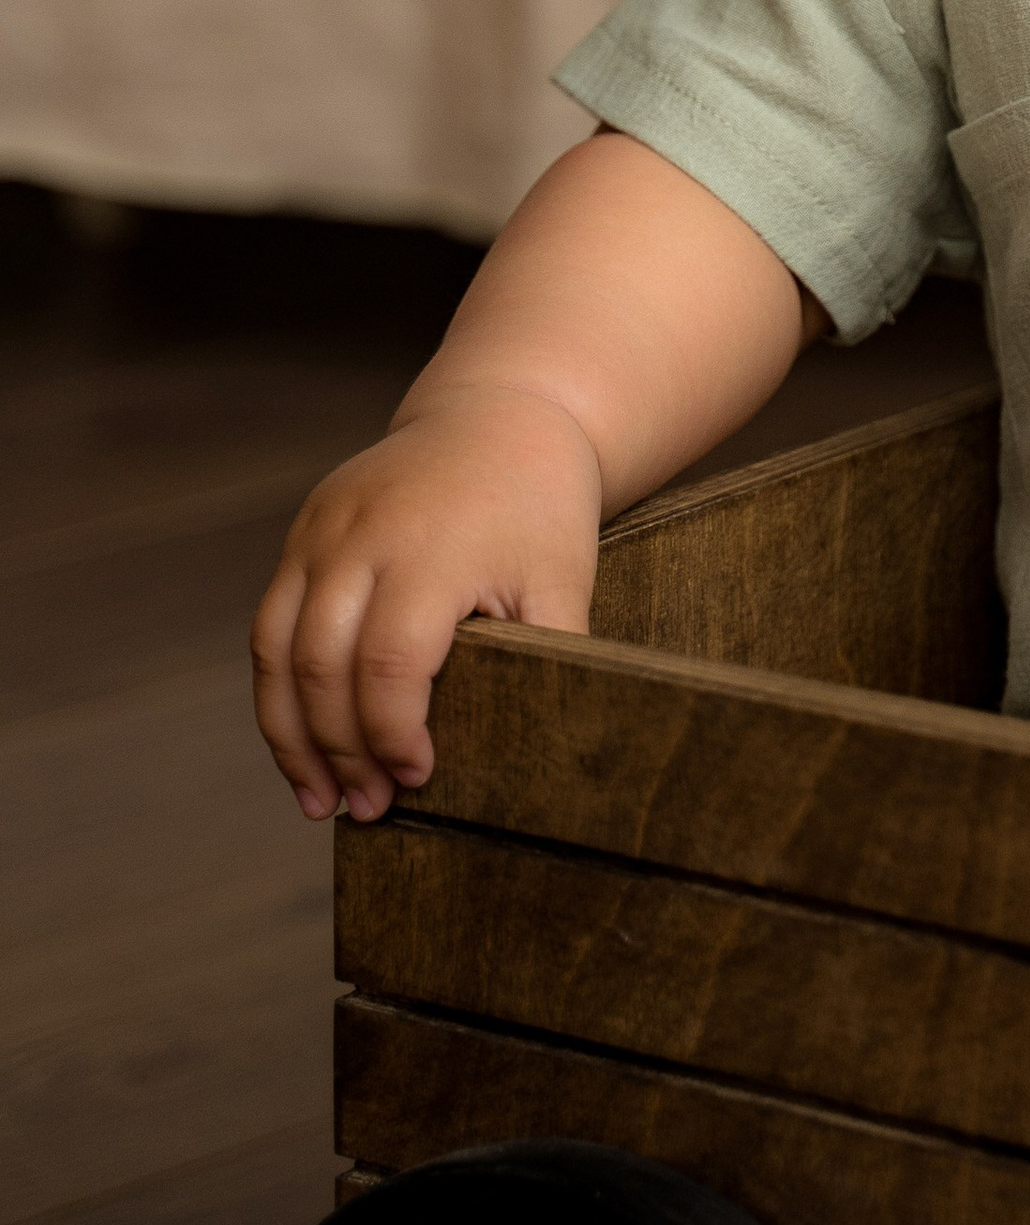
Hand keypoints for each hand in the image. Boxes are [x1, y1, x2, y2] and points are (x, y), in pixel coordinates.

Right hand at [250, 383, 602, 823]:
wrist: (500, 414)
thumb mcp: (563, 579)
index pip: (389, 662)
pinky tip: (301, 744)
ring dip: (291, 736)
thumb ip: (546, 657)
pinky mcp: (303, 533)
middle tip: (367, 810)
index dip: (393, 733)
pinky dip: (277, 691)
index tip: (418, 779)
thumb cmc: (539, 508)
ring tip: (319, 802)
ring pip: (277, 650)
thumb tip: (544, 751)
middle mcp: (361, 538)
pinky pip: (270, 624)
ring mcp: (322, 532)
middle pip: (323, 665)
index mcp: (431, 550)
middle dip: (340, 751)